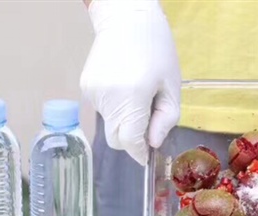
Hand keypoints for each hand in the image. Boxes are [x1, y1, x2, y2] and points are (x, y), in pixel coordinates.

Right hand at [80, 0, 180, 165]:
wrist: (126, 18)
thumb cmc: (157, 50)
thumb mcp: (171, 87)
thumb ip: (165, 120)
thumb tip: (152, 144)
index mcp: (132, 98)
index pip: (130, 142)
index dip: (139, 153)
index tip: (146, 156)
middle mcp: (107, 99)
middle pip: (116, 139)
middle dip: (131, 139)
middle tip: (148, 122)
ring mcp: (92, 93)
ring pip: (109, 124)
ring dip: (124, 120)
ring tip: (137, 94)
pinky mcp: (86, 87)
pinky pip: (103, 109)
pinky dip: (115, 106)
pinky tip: (124, 85)